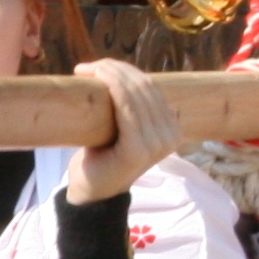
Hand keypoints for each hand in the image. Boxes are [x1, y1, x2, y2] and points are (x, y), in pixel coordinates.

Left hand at [64, 56, 177, 203]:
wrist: (92, 193)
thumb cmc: (104, 158)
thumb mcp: (127, 131)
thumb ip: (137, 112)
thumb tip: (135, 82)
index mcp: (173, 130)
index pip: (152, 88)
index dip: (126, 70)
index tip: (99, 66)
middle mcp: (171, 136)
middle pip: (144, 87)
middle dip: (115, 68)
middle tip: (87, 66)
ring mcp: (157, 144)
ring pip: (135, 92)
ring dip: (109, 73)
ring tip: (85, 69)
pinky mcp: (139, 149)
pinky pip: (127, 107)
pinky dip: (112, 85)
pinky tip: (94, 78)